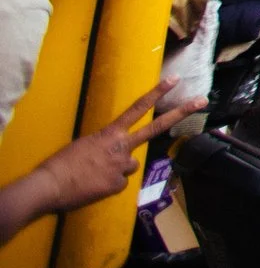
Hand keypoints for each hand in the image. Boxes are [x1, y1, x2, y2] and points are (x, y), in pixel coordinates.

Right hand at [27, 82, 199, 212]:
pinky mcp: (118, 184)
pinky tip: (94, 187)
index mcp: (109, 134)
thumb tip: (111, 152)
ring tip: (96, 174)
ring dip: (119, 169)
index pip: (136, 108)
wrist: (49, 186)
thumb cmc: (60, 165)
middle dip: (181, 112)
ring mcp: (122, 166)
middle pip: (156, 127)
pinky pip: (119, 183)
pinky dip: (109, 186)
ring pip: (131, 165)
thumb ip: (104, 146)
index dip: (156, 93)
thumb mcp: (84, 146)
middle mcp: (121, 147)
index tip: (174, 80)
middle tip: (202, 100)